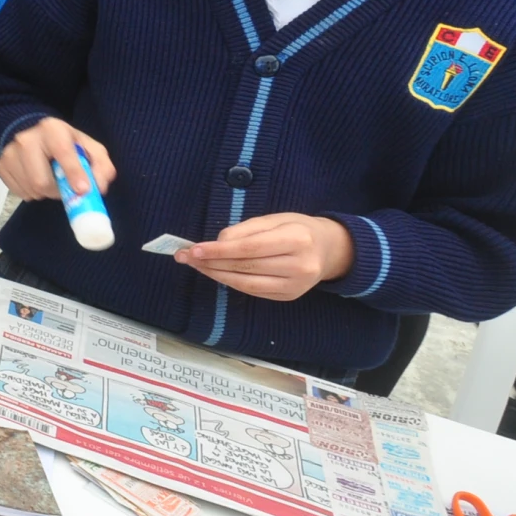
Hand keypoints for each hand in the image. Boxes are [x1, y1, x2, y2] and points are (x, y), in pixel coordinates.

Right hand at [0, 118, 115, 204]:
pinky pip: (19, 192)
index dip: (73, 172)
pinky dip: (31, 192)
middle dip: (56, 191)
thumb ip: (101, 166)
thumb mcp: (87, 147)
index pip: (62, 152)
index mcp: (52, 129)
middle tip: (64, 189)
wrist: (27, 131)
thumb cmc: (62, 141)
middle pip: (41, 181)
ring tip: (49, 180)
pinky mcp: (0, 165)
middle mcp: (27, 139)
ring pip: (30, 189)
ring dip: (44, 192)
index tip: (82, 190)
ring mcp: (9, 152)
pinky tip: (35, 179)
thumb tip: (99, 188)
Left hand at [178, 213, 352, 299]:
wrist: (329, 250)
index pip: (250, 248)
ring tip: (196, 265)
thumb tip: (215, 243)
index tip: (193, 249)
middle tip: (186, 256)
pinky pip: (253, 291)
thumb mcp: (273, 219)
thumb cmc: (297, 228)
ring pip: (246, 283)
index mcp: (297, 239)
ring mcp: (296, 286)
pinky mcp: (289, 297)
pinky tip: (215, 273)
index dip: (219, 251)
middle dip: (211, 262)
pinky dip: (230, 282)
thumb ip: (244, 230)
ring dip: (216, 274)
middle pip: (245, 267)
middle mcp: (300, 265)